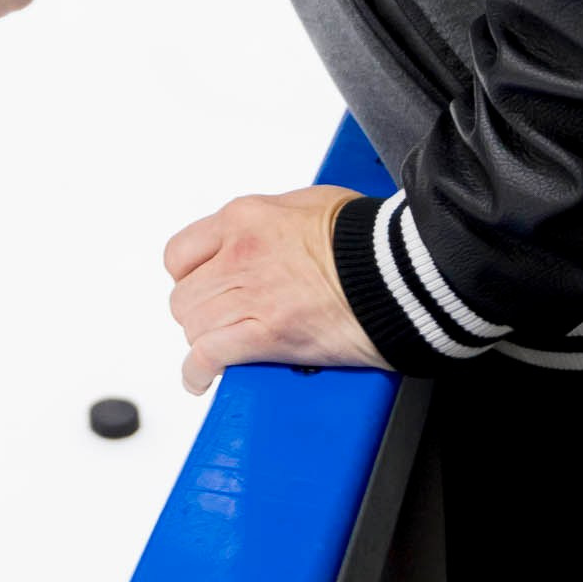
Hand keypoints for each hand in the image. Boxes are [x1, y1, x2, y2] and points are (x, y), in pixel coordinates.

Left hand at [164, 186, 387, 394]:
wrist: (401, 269)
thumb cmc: (370, 237)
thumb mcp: (309, 203)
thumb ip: (272, 221)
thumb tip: (270, 237)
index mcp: (245, 219)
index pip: (182, 254)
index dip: (190, 277)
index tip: (201, 289)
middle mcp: (239, 255)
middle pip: (186, 296)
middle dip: (200, 313)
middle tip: (219, 322)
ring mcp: (251, 295)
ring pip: (195, 326)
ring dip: (204, 341)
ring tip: (218, 350)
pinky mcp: (268, 334)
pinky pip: (209, 356)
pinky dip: (199, 371)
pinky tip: (201, 378)